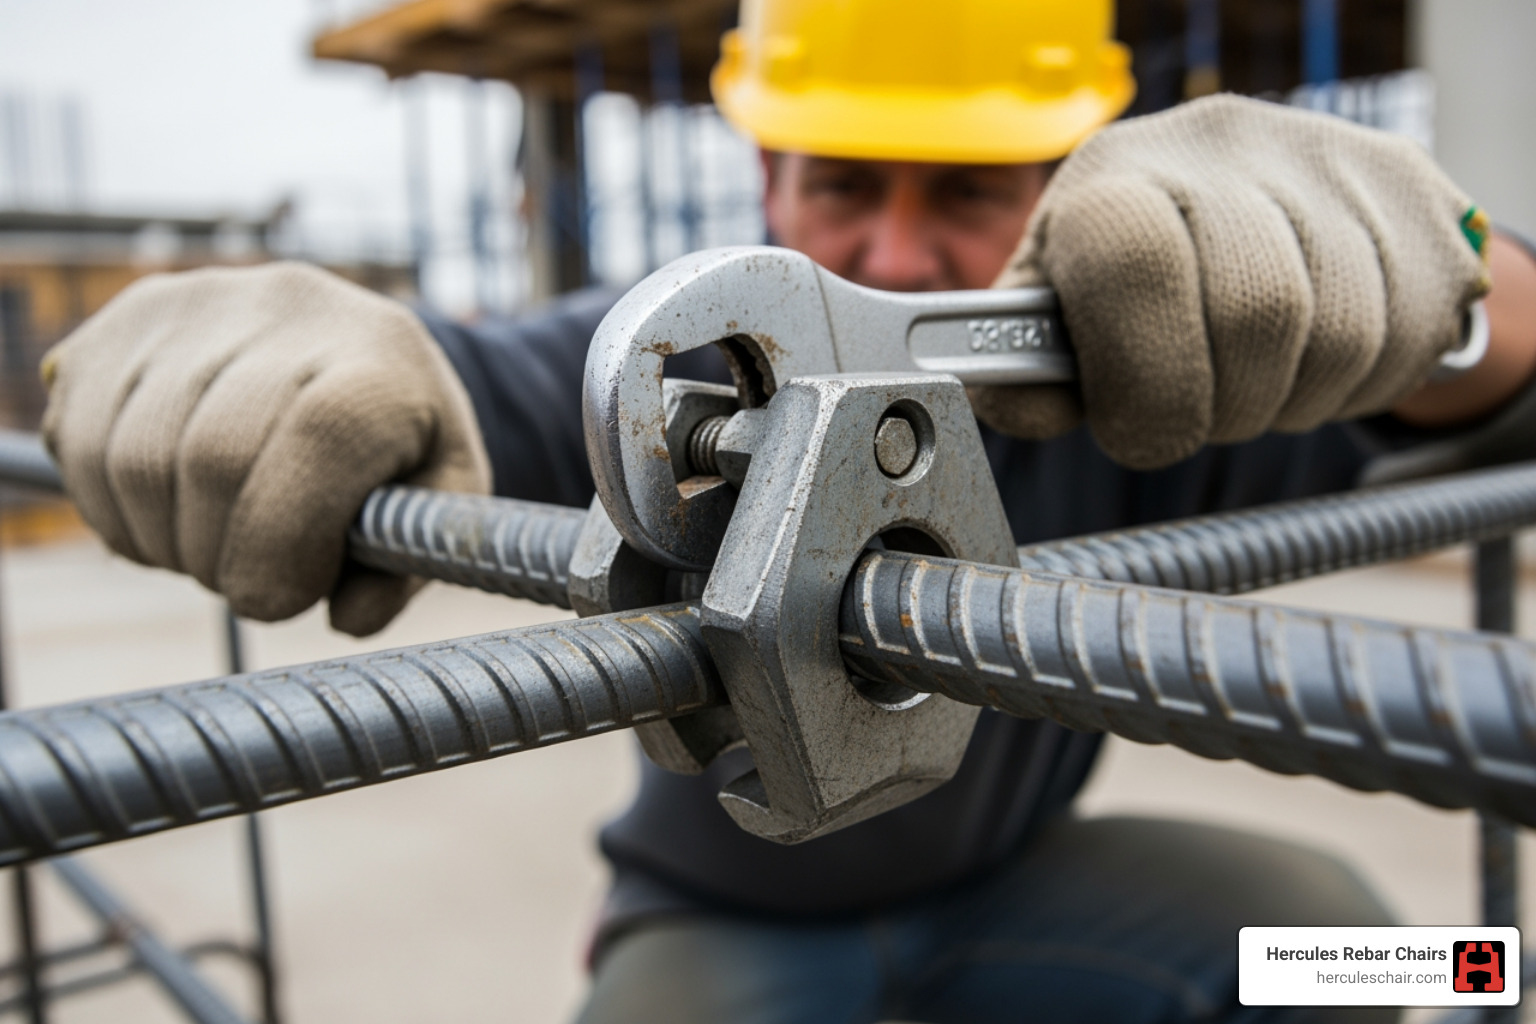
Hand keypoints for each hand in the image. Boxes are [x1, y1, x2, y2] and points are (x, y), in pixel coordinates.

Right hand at [41, 262, 490, 635]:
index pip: (320, 435)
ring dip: (161, 537)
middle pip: (213, 456)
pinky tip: (164, 512)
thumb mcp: (440, 500)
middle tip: (246, 580)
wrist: (359, 351)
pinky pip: (79, 434)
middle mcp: (289, 309)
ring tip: (211, 546)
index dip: (285, 541)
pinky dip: (109, 504)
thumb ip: (409, 561)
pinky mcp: (131, 315)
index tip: (283, 596)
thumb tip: (347, 615)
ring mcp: (202, 303)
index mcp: (381, 359)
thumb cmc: (402, 444)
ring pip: (134, 455)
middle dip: (219, 556)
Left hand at [971, 94, 1489, 469]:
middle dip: (1228, 404)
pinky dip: (1364, 382)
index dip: (1142, 379)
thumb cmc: (1125, 273)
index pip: (1134, 264)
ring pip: (1344, 331)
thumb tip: (1026, 405)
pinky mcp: (1408, 188)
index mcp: (1114, 174)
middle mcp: (1220, 144)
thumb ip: (1028, 369)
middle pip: (1257, 311)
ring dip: (1297, 400)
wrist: (1245, 195)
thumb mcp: (1054, 305)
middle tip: (1202, 411)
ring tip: (1256, 383)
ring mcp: (1325, 157)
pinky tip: (1318, 359)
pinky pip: (1411, 329)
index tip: (1137, 424)